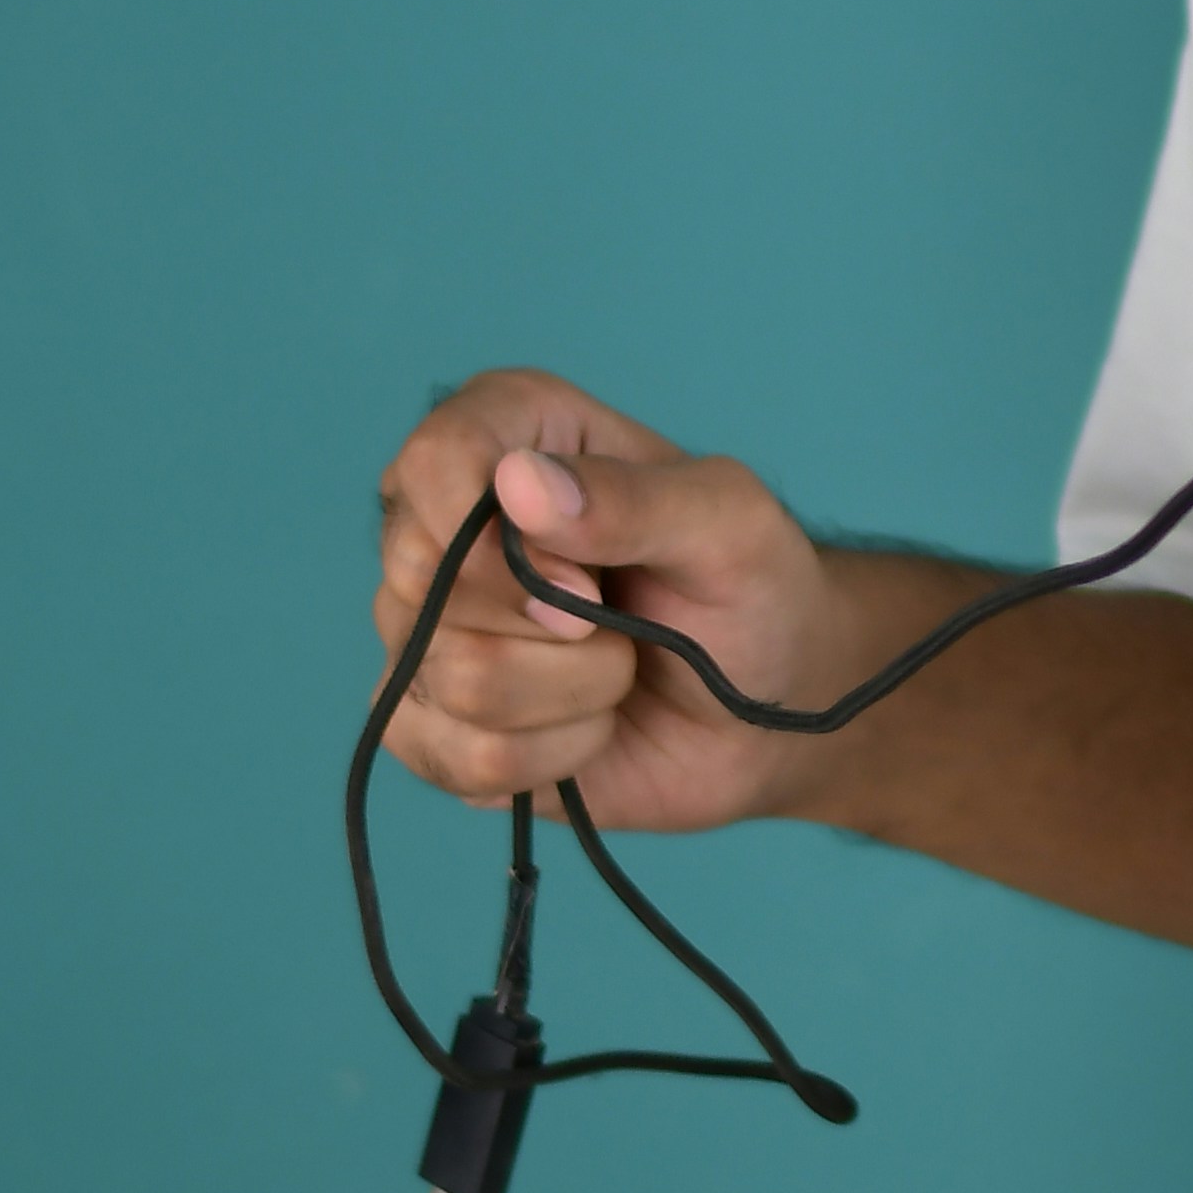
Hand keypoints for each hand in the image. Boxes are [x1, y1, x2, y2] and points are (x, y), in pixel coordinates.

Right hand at [371, 368, 844, 837]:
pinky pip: (461, 758)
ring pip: (452, 677)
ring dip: (574, 691)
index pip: (434, 461)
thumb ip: (636, 498)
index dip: (497, 536)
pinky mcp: (432, 727)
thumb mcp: (732, 525)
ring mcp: (428, 629)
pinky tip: (590, 727)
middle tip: (616, 618)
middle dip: (552, 621)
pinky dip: (555, 756)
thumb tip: (519, 483)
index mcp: (513, 435)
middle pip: (425, 575)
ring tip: (618, 668)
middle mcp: (449, 525)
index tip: (584, 577)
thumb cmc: (750, 591)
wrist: (766, 714)